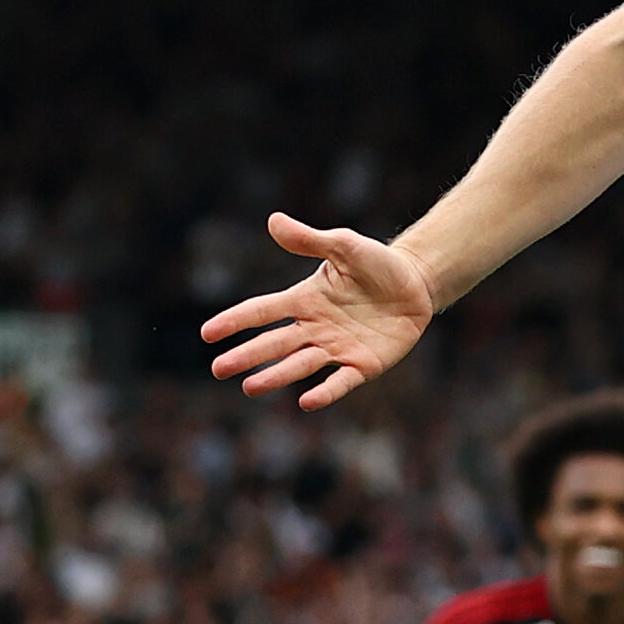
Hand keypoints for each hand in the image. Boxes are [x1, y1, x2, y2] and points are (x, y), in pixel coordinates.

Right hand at [202, 215, 436, 407]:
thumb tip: (273, 220)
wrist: (416, 284)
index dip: (236, 321)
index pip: (262, 311)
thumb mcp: (344, 245)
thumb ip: (310, 240)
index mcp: (304, 300)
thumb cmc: (376, 264)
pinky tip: (306, 402)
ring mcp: (337, 348)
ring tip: (250, 387)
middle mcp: (314, 328)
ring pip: (300, 365)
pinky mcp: (362, 365)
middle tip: (218, 369)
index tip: (208, 333)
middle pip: (274, 343)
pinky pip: (340, 381)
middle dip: (247, 356)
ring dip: (276, 376)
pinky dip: (325, 392)